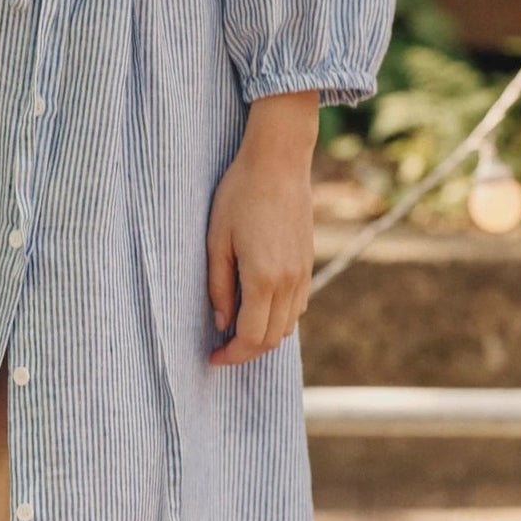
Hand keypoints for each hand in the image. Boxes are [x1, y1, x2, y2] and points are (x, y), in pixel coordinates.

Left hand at [206, 108, 316, 367]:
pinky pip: (297, 306)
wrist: (278, 162)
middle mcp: (289, 283)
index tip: (211, 358)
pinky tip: (257, 304)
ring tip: (235, 327)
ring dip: (263, 335)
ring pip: (287, 326)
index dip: (231, 356)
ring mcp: (303, 274)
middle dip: (245, 352)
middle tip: (220, 349)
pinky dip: (278, 317)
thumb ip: (218, 286)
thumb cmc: (239, 194)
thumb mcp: (216, 239)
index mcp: (263, 278)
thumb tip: (222, 323)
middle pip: (271, 339)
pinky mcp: (308, 263)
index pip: (250, 338)